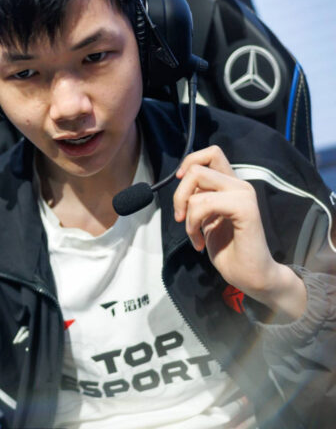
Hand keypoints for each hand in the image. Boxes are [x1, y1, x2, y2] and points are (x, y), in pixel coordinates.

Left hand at [173, 145, 305, 319]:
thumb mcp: (206, 218)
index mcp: (231, 185)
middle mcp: (239, 184)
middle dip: (178, 194)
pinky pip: (204, 202)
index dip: (189, 163)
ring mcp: (244, 194)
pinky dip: (193, 223)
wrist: (251, 275)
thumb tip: (181, 182)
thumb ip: (199, 197)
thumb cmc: (229, 249)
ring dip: (186, 213)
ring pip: (196, 181)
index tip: (180, 185)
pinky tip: (200, 242)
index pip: (210, 153)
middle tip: (181, 218)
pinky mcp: (245, 208)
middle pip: (196, 167)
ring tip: (194, 235)